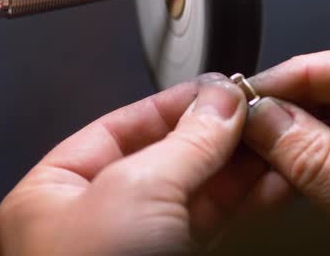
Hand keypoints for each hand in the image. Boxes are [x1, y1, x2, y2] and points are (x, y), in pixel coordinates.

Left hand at [0, 74, 289, 255]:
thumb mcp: (137, 189)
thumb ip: (185, 140)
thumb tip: (223, 100)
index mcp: (55, 196)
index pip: (120, 128)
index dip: (173, 104)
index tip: (219, 89)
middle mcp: (95, 223)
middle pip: (165, 158)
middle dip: (214, 134)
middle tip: (256, 110)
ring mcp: (141, 249)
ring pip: (197, 194)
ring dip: (239, 165)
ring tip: (274, 136)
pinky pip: (216, 225)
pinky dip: (247, 200)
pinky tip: (273, 178)